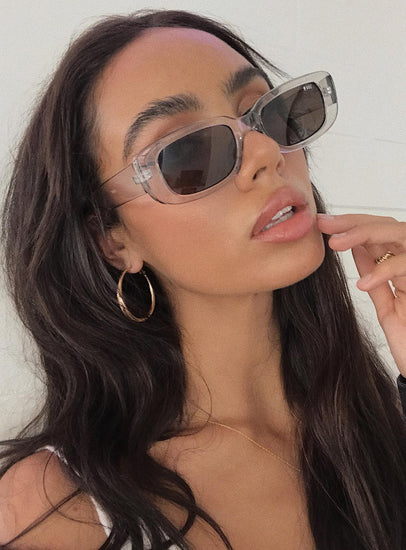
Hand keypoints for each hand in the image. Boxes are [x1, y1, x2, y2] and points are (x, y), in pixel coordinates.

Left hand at [317, 213, 405, 376]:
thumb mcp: (386, 304)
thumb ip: (375, 275)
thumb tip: (357, 248)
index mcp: (404, 267)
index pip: (379, 231)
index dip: (352, 223)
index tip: (322, 222)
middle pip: (389, 226)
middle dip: (354, 221)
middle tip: (324, 223)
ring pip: (401, 236)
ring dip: (365, 234)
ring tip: (335, 244)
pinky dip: (383, 272)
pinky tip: (361, 282)